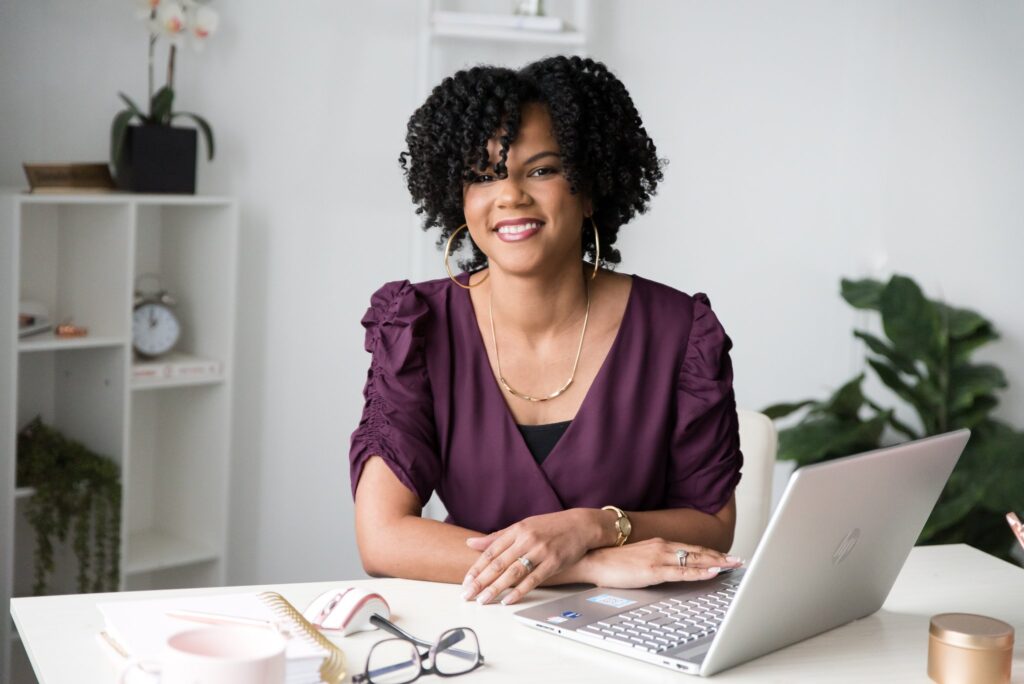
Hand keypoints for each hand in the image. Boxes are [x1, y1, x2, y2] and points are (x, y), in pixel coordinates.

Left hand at [461, 509, 600, 604]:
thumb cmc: (550, 527)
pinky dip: (519, 591)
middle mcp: (527, 539)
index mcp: (517, 530)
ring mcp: (540, 551)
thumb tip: (471, 543)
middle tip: (467, 595)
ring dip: (495, 588)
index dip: (477, 567)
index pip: (491, 551)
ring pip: (513, 572)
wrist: (581, 525)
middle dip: (481, 581)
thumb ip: (498, 537)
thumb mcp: (523, 526)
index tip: (466, 581)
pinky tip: (507, 600)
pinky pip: (533, 579)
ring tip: (482, 600)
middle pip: (499, 563)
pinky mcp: (553, 563)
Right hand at [582, 538, 743, 587]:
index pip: (691, 549)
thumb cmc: (611, 561)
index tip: (726, 556)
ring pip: (695, 560)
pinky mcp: (653, 570)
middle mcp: (663, 547)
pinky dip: (700, 572)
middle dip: (721, 556)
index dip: (711, 553)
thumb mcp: (638, 557)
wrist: (592, 558)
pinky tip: (713, 571)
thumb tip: (667, 569)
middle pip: (698, 552)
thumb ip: (655, 561)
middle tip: (739, 560)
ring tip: (734, 565)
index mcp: (660, 544)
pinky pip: (683, 572)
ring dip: (717, 562)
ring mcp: (659, 558)